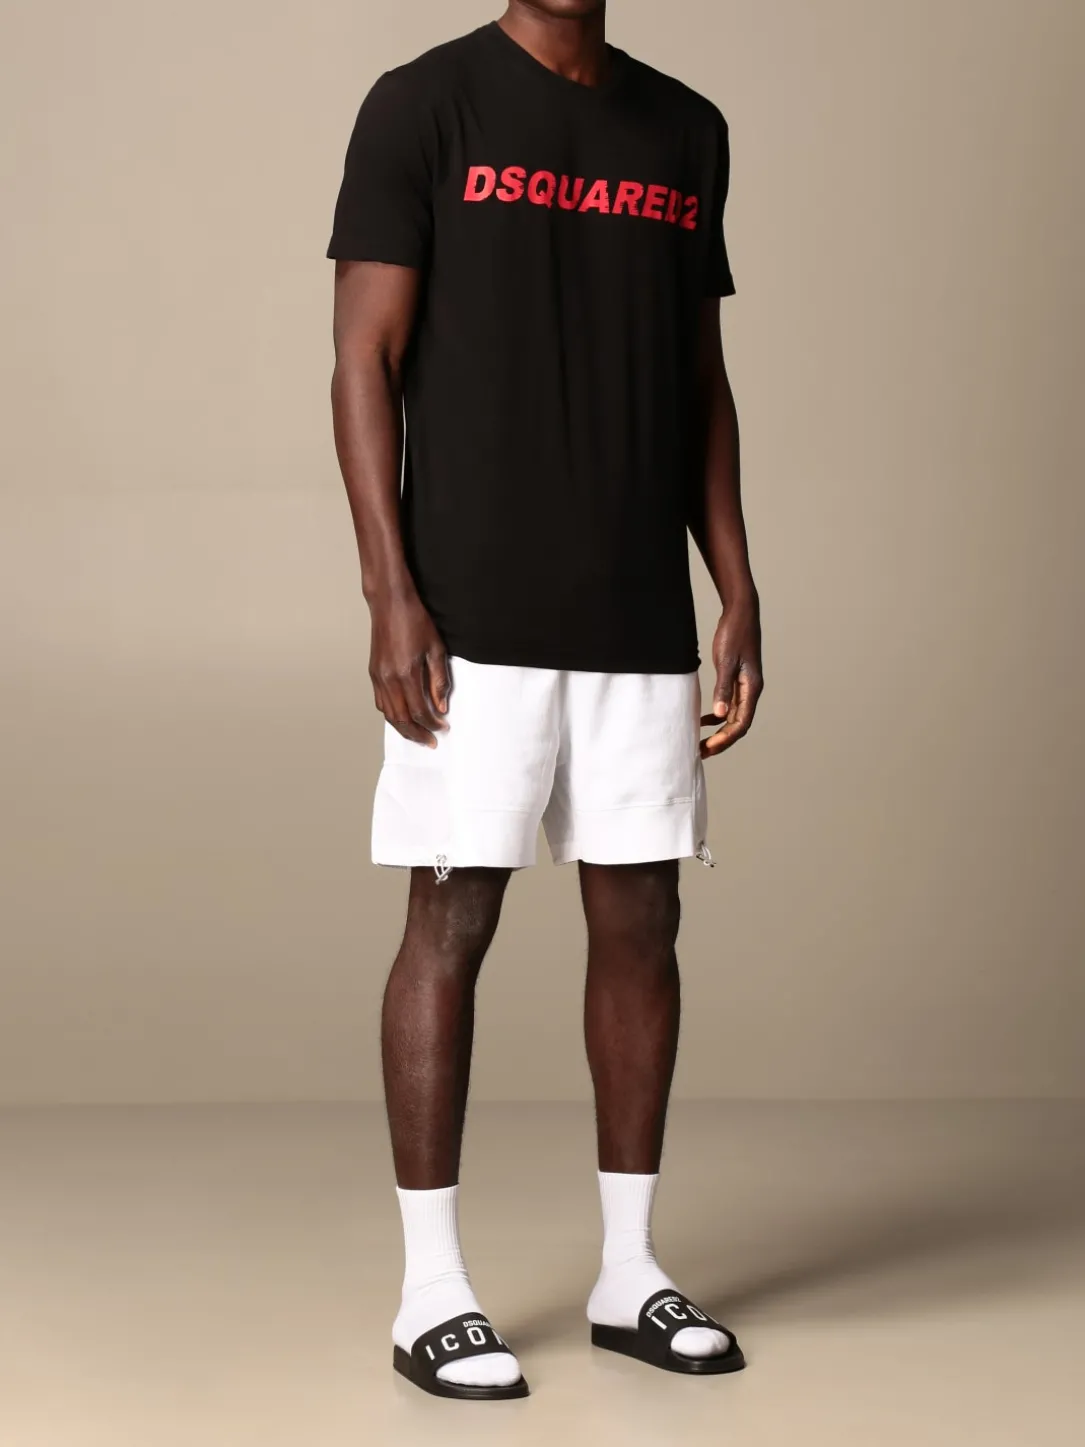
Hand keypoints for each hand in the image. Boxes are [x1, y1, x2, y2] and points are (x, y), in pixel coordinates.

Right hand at [368, 591, 449, 746]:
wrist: (390, 602)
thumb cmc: (415, 621)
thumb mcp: (436, 649)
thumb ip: (439, 681)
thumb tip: (441, 707)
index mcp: (405, 674)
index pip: (419, 711)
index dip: (432, 724)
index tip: (443, 728)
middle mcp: (388, 679)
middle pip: (401, 719)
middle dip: (417, 734)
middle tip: (430, 742)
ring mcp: (378, 677)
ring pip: (389, 714)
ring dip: (403, 728)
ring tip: (417, 734)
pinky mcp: (374, 672)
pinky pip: (381, 702)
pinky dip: (392, 715)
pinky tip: (403, 717)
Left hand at [701, 594, 762, 758]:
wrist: (741, 611)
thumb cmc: (734, 633)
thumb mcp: (726, 661)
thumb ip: (723, 688)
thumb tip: (719, 715)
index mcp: (752, 688)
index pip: (741, 723)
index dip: (725, 739)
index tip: (708, 748)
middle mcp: (751, 690)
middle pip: (738, 725)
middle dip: (721, 741)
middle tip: (701, 753)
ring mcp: (745, 686)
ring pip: (734, 717)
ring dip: (719, 732)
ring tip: (701, 742)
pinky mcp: (738, 680)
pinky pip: (730, 706)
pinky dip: (718, 716)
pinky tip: (704, 719)